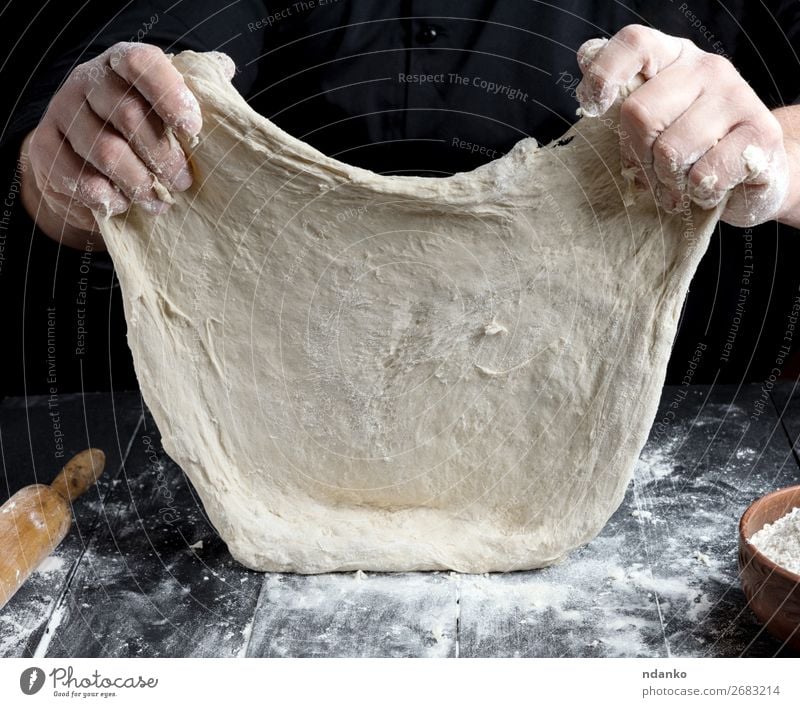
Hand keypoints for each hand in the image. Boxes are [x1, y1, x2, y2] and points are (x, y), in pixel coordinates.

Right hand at [20, 43, 233, 246]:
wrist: (85, 162)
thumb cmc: (143, 131)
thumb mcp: (169, 108)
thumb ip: (196, 89)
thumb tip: (225, 70)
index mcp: (121, 63)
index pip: (141, 64)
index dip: (169, 95)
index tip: (192, 130)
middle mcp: (87, 81)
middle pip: (127, 114)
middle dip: (162, 155)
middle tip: (183, 182)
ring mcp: (62, 113)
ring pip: (105, 151)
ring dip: (139, 182)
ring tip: (159, 201)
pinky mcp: (45, 148)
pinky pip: (78, 177)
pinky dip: (108, 196)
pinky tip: (126, 205)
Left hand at [575, 25, 788, 226]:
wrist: (755, 173)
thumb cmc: (689, 150)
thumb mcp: (651, 123)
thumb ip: (622, 96)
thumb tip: (586, 56)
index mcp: (672, 58)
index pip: (634, 45)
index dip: (605, 74)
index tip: (593, 107)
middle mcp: (705, 68)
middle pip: (639, 113)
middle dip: (638, 156)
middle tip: (652, 172)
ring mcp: (737, 96)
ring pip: (670, 150)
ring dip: (667, 181)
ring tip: (679, 184)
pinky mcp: (761, 132)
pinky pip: (703, 175)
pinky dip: (696, 194)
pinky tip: (706, 189)